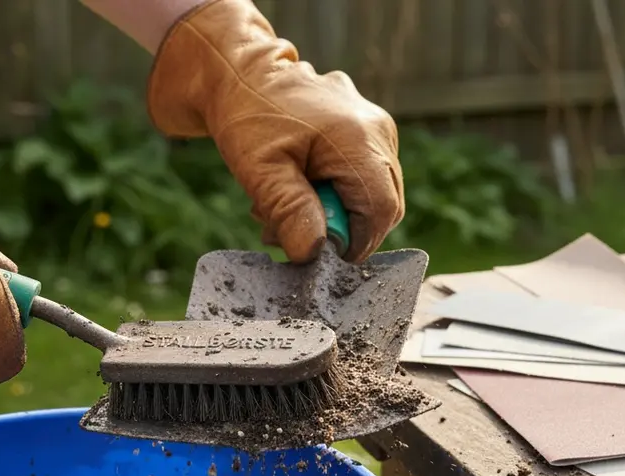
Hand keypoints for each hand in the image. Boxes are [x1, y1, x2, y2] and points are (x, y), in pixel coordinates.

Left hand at [144, 0, 403, 263]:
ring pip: (373, 195)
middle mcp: (378, 131)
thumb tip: (312, 253)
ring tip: (282, 206)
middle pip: (383, 207)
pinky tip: (298, 187)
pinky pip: (365, 178)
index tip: (313, 252)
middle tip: (287, 229)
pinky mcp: (370, 133)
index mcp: (358, 138)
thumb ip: (289, 210)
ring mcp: (378, 129)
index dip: (352, 243)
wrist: (241, 73)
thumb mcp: (260, 169)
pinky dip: (335, 194)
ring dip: (331, 213)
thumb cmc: (247, 115)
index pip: (381, 211)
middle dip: (338, 230)